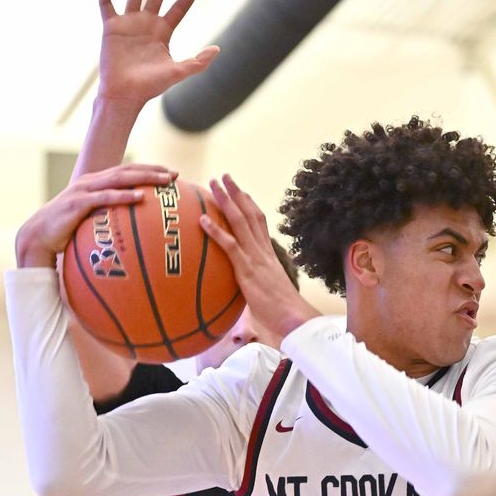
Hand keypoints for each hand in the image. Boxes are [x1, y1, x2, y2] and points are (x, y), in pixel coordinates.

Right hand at [15, 164, 174, 268]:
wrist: (38, 237)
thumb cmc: (66, 231)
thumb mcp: (91, 221)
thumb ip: (109, 219)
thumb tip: (133, 230)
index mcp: (95, 183)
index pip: (126, 172)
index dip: (148, 170)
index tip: (170, 174)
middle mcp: (90, 182)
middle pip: (126, 171)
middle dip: (152, 170)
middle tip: (174, 174)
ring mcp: (83, 190)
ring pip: (119, 179)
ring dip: (144, 178)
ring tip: (164, 181)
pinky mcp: (77, 203)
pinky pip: (105, 197)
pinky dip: (123, 195)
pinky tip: (140, 196)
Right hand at [97, 0, 217, 108]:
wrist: (125, 94)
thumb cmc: (151, 87)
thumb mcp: (177, 72)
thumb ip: (198, 62)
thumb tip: (217, 49)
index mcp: (163, 32)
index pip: (179, 7)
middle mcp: (147, 23)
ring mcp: (129, 23)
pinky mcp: (111, 27)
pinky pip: (106, 4)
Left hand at [201, 174, 321, 337]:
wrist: (293, 318)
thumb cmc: (283, 312)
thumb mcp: (267, 292)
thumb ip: (256, 284)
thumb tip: (246, 288)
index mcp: (268, 254)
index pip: (259, 222)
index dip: (249, 204)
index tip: (239, 191)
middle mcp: (263, 251)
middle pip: (249, 214)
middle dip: (236, 193)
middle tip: (223, 177)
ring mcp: (255, 258)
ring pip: (239, 222)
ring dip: (225, 201)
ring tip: (212, 185)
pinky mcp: (247, 270)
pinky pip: (230, 246)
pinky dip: (216, 231)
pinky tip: (202, 220)